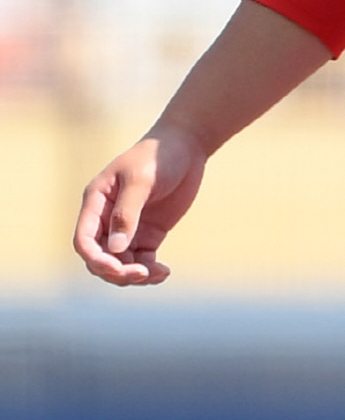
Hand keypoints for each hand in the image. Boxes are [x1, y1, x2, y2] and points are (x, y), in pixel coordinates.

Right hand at [73, 125, 207, 286]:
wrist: (186, 145)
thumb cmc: (158, 157)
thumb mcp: (141, 181)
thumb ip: (126, 214)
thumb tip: (115, 249)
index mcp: (96, 202)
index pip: (84, 240)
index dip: (95, 259)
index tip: (117, 267)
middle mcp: (107, 218)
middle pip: (100, 258)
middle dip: (116, 271)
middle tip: (142, 273)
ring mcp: (128, 227)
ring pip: (120, 263)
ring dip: (134, 275)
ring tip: (158, 274)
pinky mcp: (148, 233)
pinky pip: (142, 260)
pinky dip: (150, 270)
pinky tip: (164, 272)